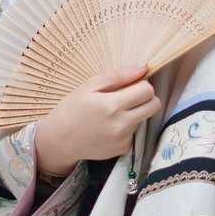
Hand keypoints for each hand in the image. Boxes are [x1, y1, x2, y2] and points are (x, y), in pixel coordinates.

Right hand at [33, 63, 161, 178]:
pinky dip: (127, 126)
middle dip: (146, 97)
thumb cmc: (72, 108)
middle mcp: (121, 125)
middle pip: (154, 106)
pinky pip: (134, 132)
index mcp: (112, 105)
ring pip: (144, 118)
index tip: (130, 84)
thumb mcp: (90, 85)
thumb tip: (144, 66)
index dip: (142, 84)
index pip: (148, 90)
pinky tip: (109, 125)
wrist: (60, 140)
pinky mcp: (122, 149)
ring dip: (135, 111)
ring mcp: (123, 139)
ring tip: (112, 112)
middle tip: (129, 96)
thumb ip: (119, 75)